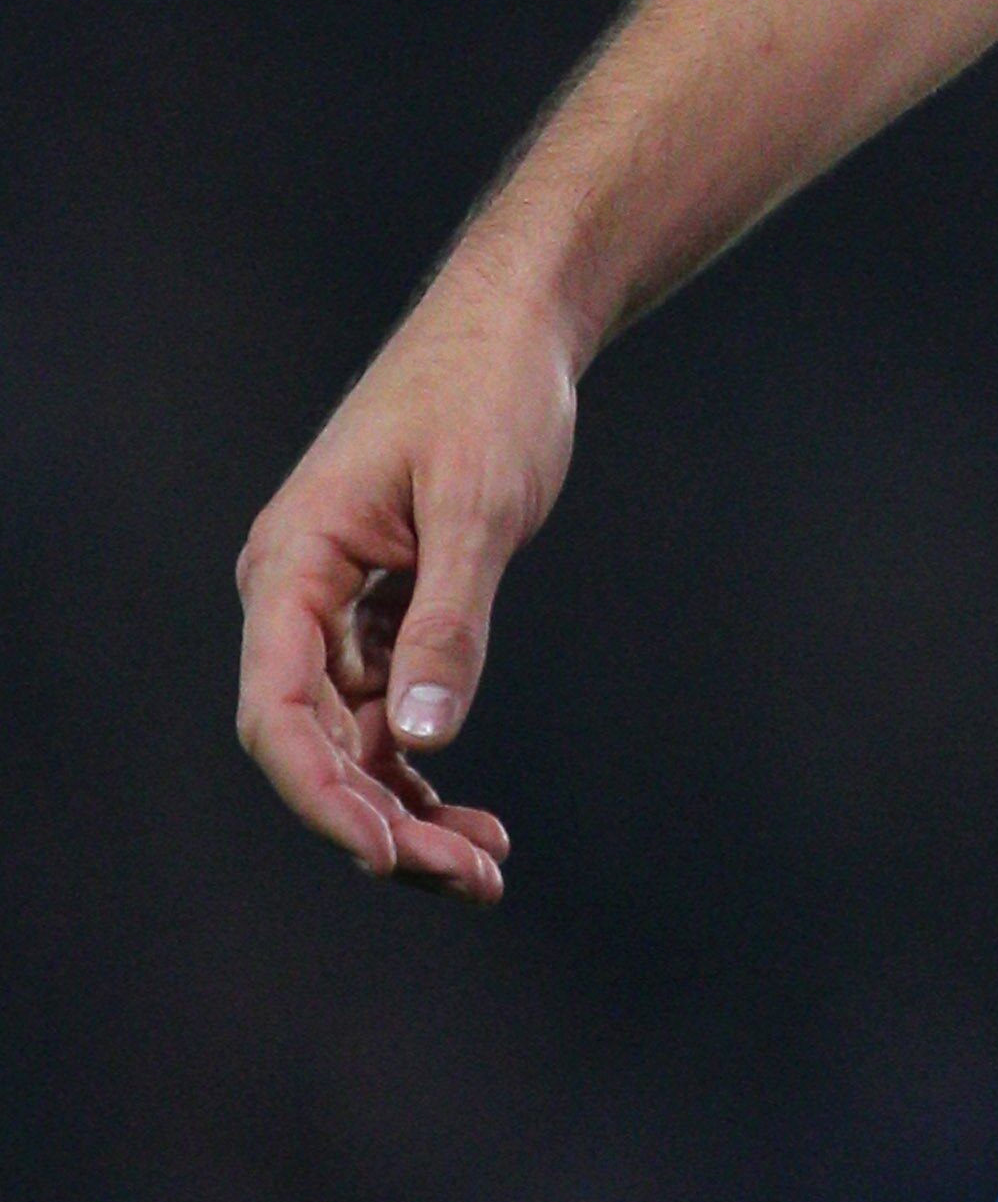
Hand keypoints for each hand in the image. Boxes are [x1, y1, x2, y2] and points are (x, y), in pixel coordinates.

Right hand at [234, 260, 580, 898]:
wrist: (516, 323)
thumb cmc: (489, 391)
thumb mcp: (478, 504)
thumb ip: (450, 619)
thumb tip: (421, 740)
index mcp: (292, 563)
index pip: (276, 710)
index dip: (322, 794)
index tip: (388, 855)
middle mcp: (297, 593)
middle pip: (312, 743)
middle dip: (381, 822)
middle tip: (474, 878)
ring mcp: (336, 606)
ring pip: (351, 740)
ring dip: (407, 810)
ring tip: (487, 867)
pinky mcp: (383, 608)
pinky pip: (384, 712)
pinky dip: (421, 764)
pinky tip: (472, 819)